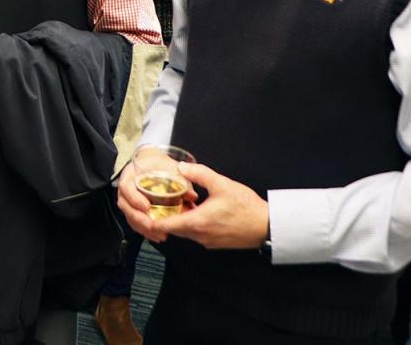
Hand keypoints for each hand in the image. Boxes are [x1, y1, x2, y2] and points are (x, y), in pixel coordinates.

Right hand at [116, 160, 196, 242]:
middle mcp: (126, 189)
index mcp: (131, 175)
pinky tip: (156, 235)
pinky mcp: (132, 209)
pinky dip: (144, 230)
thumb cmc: (156, 164)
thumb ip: (179, 179)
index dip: (134, 198)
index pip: (126, 187)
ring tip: (158, 234)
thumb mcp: (168, 166)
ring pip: (129, 217)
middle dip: (139, 219)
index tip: (146, 206)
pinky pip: (134, 222)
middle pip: (125, 206)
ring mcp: (127, 200)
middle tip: (153, 226)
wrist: (150, 163)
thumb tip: (192, 195)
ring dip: (143, 228)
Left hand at [152, 163, 268, 249]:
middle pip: (172, 228)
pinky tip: (197, 209)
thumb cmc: (246, 206)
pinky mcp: (215, 243)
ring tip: (180, 202)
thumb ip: (199, 174)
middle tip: (159, 201)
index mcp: (196, 223)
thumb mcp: (221, 184)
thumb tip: (181, 167)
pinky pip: (196, 234)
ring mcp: (207, 241)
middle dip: (164, 216)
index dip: (150, 219)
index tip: (144, 209)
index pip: (164, 226)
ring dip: (180, 219)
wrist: (266, 227)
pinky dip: (191, 223)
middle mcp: (198, 236)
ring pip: (184, 231)